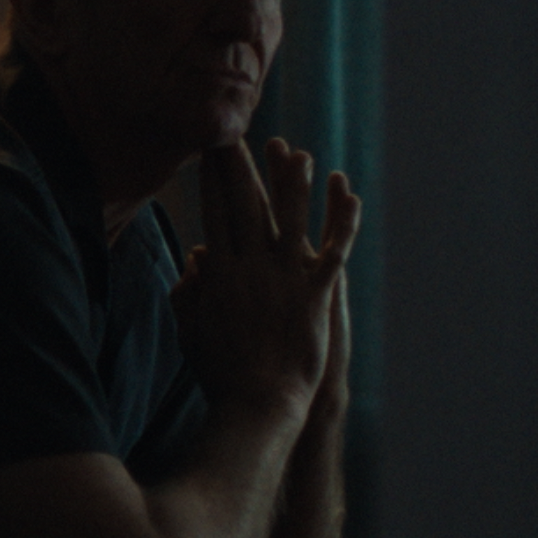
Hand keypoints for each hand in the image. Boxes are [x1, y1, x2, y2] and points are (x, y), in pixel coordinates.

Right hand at [172, 137, 361, 416]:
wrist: (258, 403)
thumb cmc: (221, 372)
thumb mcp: (191, 330)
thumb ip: (189, 291)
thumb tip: (195, 258)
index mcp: (219, 276)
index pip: (213, 214)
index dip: (212, 180)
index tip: (208, 151)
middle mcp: (250, 269)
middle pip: (245, 206)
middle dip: (239, 167)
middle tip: (236, 133)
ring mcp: (284, 280)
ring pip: (290, 220)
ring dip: (292, 183)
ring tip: (295, 152)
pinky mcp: (315, 295)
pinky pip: (333, 250)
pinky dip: (342, 221)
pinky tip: (348, 195)